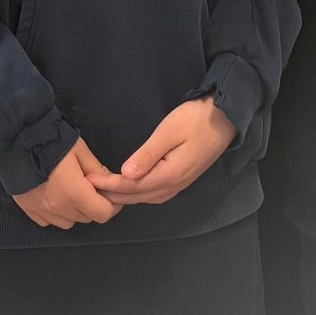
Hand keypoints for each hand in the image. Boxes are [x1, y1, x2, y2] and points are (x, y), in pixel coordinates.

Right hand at [14, 139, 120, 228]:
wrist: (16, 139)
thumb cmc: (51, 141)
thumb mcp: (80, 150)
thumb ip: (97, 169)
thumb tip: (110, 182)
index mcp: (75, 193)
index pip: (103, 214)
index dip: (112, 205)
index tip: (110, 194)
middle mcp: (59, 207)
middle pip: (87, 218)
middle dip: (94, 205)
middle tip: (91, 187)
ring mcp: (42, 211)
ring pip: (69, 222)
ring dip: (75, 211)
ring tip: (72, 191)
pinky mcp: (29, 210)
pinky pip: (50, 221)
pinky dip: (56, 213)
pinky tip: (55, 196)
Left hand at [95, 98, 236, 206]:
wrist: (227, 117)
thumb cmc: (196, 119)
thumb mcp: (169, 132)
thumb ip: (147, 154)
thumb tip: (125, 174)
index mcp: (169, 175)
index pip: (131, 186)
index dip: (108, 184)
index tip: (88, 180)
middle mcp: (174, 185)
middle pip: (137, 196)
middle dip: (112, 193)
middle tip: (89, 187)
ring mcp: (181, 183)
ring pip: (147, 197)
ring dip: (125, 196)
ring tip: (106, 189)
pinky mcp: (184, 178)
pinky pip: (157, 193)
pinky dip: (140, 193)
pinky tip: (132, 187)